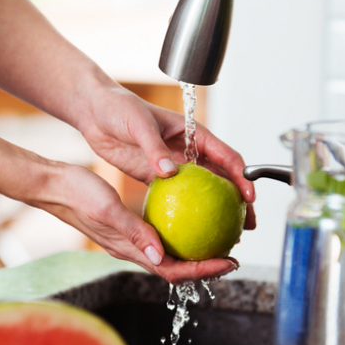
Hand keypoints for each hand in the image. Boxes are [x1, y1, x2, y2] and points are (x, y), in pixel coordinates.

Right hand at [33, 164, 239, 283]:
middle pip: (176, 267)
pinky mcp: (128, 227)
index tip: (228, 262)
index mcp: (128, 250)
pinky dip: (180, 230)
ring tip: (218, 239)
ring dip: (195, 251)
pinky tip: (191, 216)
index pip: (172, 270)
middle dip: (206, 265)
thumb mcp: (108, 210)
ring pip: (169, 253)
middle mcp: (132, 249)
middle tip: (232, 255)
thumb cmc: (77, 195)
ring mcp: (130, 240)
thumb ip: (134, 232)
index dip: (202, 271)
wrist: (54, 185)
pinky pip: (160, 235)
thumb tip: (160, 256)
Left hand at [77, 86, 256, 229]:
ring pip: (201, 192)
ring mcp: (172, 164)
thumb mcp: (139, 125)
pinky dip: (185, 213)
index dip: (242, 177)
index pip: (226, 156)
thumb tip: (169, 172)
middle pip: (221, 179)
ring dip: (215, 212)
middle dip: (238, 202)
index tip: (249, 197)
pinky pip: (175, 197)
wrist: (95, 111)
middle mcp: (187, 150)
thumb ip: (154, 148)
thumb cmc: (119, 108)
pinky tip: (189, 232)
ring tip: (226, 236)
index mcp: (192, 133)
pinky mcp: (154, 176)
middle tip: (247, 226)